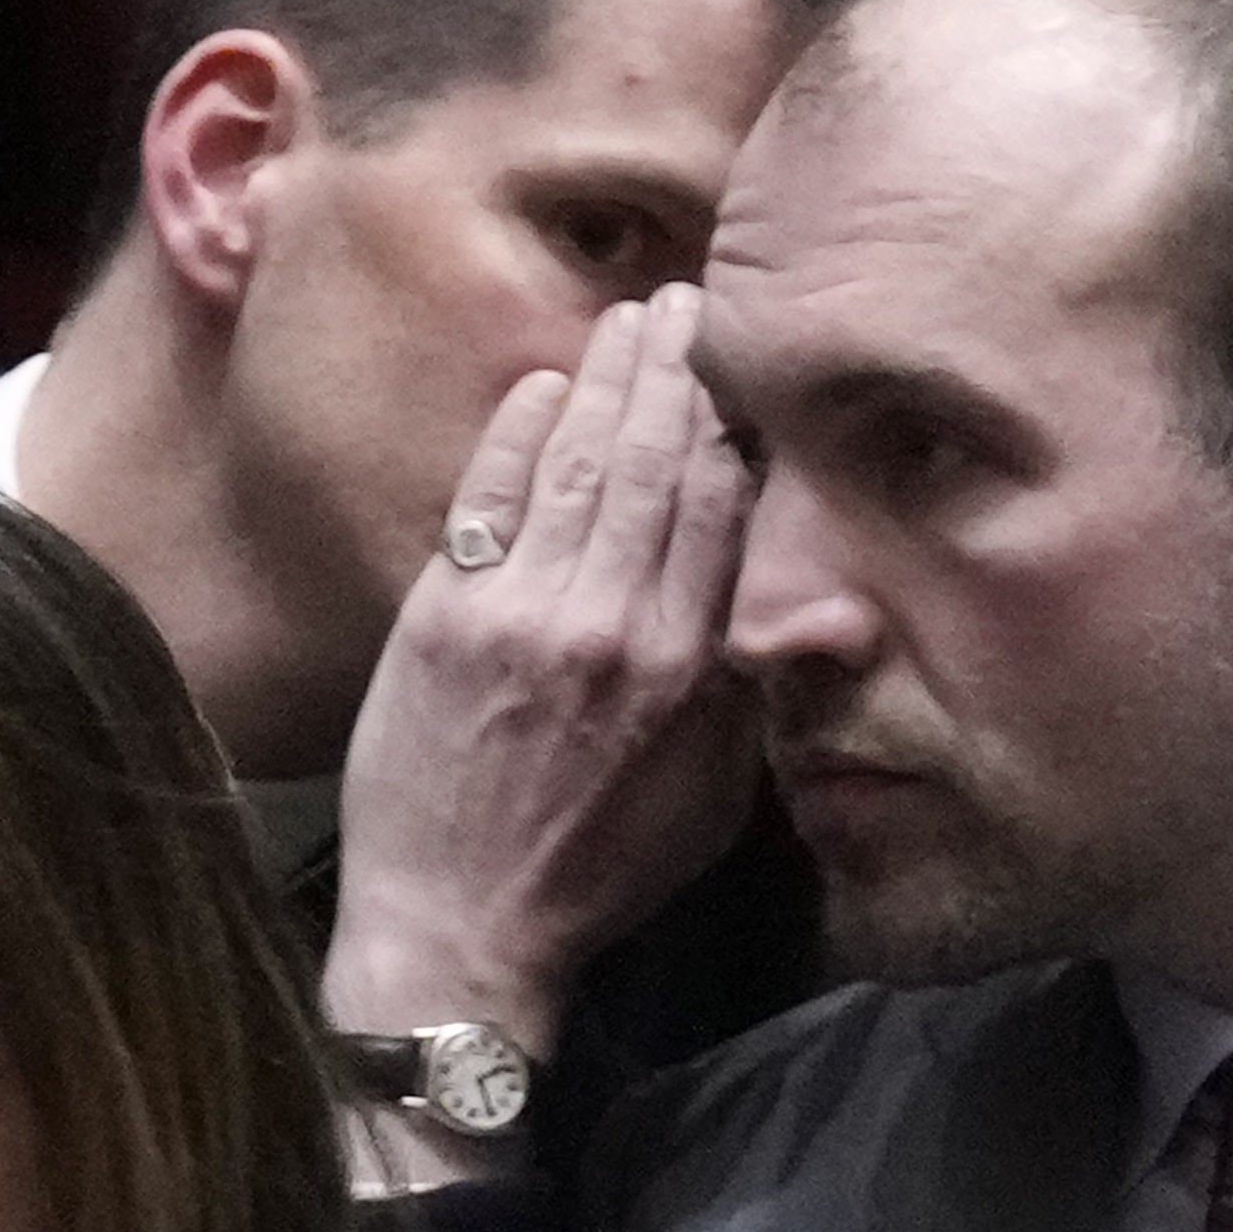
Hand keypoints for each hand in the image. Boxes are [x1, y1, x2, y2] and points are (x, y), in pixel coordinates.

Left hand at [325, 283, 772, 1060]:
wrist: (456, 932)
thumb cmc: (590, 874)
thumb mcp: (711, 802)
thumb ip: (749, 696)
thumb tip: (790, 610)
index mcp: (690, 668)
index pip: (726, 506)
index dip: (738, 421)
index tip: (750, 362)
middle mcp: (612, 625)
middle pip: (657, 462)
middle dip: (677, 369)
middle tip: (693, 299)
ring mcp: (521, 615)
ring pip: (579, 463)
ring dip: (606, 380)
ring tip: (632, 321)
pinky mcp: (441, 619)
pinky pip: (489, 498)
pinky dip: (518, 435)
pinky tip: (543, 388)